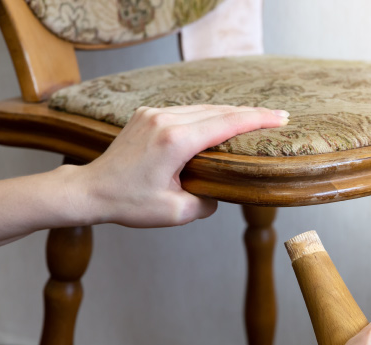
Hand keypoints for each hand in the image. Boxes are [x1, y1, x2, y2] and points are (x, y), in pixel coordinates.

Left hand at [64, 104, 288, 227]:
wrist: (89, 190)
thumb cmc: (128, 203)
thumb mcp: (176, 212)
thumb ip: (207, 201)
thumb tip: (221, 192)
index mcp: (175, 141)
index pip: (227, 123)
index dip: (257, 119)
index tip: (281, 118)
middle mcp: (165, 120)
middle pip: (219, 111)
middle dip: (251, 113)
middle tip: (279, 117)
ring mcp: (153, 114)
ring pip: (203, 108)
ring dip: (230, 112)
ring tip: (255, 119)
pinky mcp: (146, 115)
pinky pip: (185, 110)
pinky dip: (208, 114)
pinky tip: (221, 121)